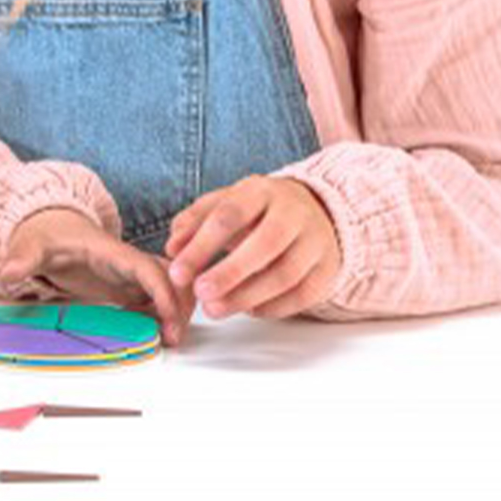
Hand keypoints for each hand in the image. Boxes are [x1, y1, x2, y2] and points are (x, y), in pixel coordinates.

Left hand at [0, 208, 191, 346]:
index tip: (169, 319)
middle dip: (181, 302)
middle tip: (176, 334)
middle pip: (170, 275)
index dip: (163, 293)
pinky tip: (158, 330)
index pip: (147, 269)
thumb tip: (8, 272)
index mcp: (110, 250)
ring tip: (171, 336)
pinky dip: (165, 312)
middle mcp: (126, 260)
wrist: (50, 226)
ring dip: (177, 308)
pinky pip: (157, 296)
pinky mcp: (126, 284)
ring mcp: (128, 272)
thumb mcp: (32, 246)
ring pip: (170, 285)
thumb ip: (22, 259)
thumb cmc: (47, 234)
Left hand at [166, 175, 340, 319]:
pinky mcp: (328, 268)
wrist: (313, 210)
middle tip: (200, 294)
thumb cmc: (256, 211)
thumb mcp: (223, 204)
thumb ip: (193, 222)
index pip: (229, 216)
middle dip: (229, 274)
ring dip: (247, 297)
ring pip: (285, 274)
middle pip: (264, 245)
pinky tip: (248, 309)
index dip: (201, 246)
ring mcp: (315, 241)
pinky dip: (273, 307)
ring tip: (215, 309)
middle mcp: (293, 213)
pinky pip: (303, 295)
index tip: (178, 273)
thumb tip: (173, 249)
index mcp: (261, 191)